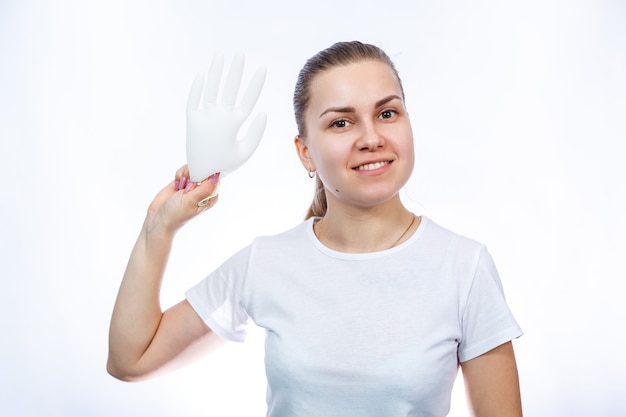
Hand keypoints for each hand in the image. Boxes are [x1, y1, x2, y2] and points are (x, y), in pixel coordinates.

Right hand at [145, 166, 220, 234]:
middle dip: (192, 175)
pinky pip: (185, 169)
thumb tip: (216, 176)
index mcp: (211, 197)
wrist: (159, 218)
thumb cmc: (176, 215)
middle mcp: (205, 190)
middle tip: (185, 188)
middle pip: (203, 170)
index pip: (214, 178)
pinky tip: (177, 186)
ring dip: (184, 175)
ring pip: (194, 168)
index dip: (202, 177)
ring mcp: (195, 185)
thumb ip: (204, 189)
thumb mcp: (190, 202)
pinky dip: (179, 175)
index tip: (192, 185)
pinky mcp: (185, 181)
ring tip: (180, 188)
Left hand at [186, 54, 266, 181]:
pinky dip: (197, 86)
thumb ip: (256, 133)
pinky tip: (203, 73)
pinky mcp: (191, 119)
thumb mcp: (246, 152)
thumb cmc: (227, 162)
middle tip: (240, 54)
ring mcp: (204, 117)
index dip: (256, 84)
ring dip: (216, 71)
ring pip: (211, 88)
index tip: (262, 69)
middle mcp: (219, 118)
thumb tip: (263, 113)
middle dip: (236, 70)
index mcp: (234, 125)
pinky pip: (193, 99)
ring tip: (220, 56)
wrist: (202, 173)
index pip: (248, 99)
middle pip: (230, 88)